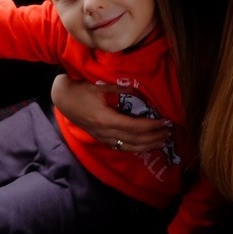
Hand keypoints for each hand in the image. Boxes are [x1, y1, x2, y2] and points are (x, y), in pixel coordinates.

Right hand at [51, 74, 171, 152]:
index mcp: (106, 119)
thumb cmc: (81, 90)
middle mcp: (105, 132)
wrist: (62, 99)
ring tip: (163, 141)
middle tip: (170, 133)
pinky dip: (136, 147)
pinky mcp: (101, 139)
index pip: (134, 127)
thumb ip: (120, 90)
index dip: (151, 126)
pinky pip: (122, 147)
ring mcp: (103, 138)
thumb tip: (139, 91)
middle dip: (154, 138)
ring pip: (129, 147)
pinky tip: (146, 145)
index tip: (165, 122)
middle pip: (135, 140)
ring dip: (148, 145)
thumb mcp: (100, 86)